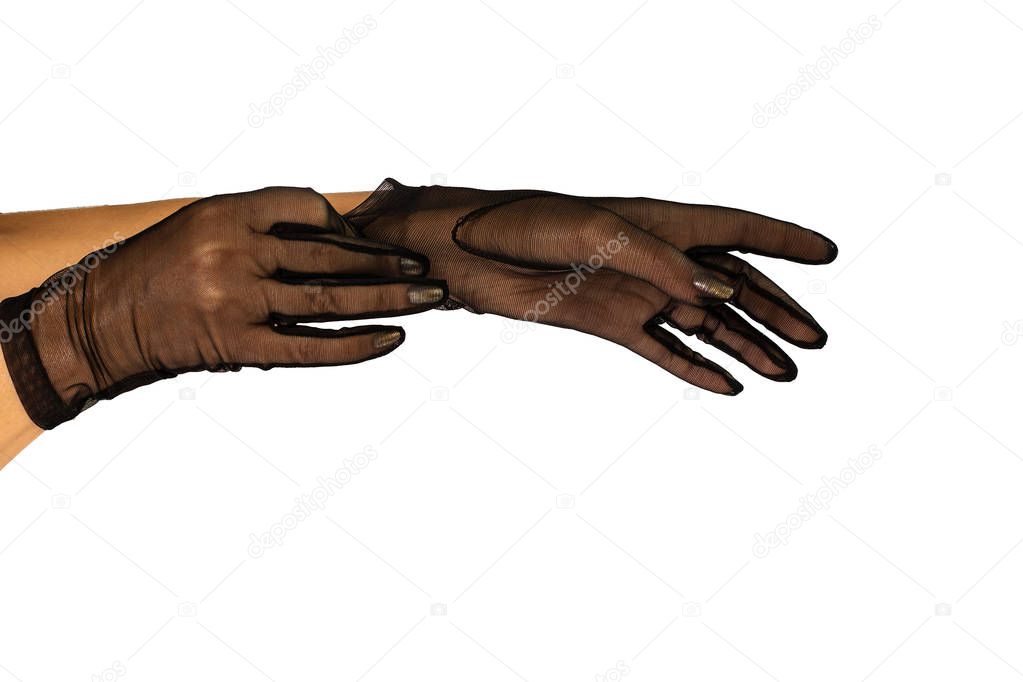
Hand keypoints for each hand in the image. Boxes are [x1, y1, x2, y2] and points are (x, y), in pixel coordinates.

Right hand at [0, 187, 446, 427]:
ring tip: (430, 297)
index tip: (364, 238)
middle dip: (386, 261)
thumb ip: (261, 225)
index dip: (342, 222)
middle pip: (330, 253)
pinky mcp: (239, 345)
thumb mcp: (202, 224)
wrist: (102, 323)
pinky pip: (312, 345)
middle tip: (426, 268)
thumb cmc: (159, 268)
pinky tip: (392, 339)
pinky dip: (357, 344)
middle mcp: (234, 252)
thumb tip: (336, 232)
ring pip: (330, 297)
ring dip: (388, 297)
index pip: (305, 205)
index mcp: (226, 213)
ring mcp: (238, 301)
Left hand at [341, 179, 835, 393]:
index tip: (830, 252)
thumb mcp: (600, 234)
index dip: (785, 241)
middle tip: (817, 342)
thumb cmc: (528, 224)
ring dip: (745, 348)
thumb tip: (726, 292)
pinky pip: (665, 351)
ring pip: (707, 326)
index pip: (738, 229)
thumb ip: (663, 263)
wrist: (469, 252)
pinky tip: (726, 387)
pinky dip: (695, 369)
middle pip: (734, 287)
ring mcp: (638, 294)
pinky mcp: (611, 324)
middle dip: (778, 312)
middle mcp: (658, 259)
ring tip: (784, 375)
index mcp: (662, 222)